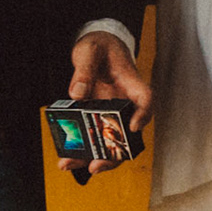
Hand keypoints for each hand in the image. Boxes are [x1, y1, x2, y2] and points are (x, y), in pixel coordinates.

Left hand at [59, 31, 151, 177]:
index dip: (143, 115)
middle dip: (114, 154)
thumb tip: (78, 93)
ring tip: (70, 164)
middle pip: (129, 134)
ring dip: (93, 158)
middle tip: (96, 165)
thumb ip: (85, 69)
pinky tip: (66, 159)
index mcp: (131, 82)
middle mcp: (125, 102)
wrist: (96, 47)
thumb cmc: (100, 45)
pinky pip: (94, 138)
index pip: (145, 99)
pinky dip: (81, 151)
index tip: (132, 127)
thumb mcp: (90, 50)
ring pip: (111, 142)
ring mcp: (111, 112)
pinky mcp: (97, 117)